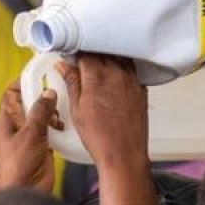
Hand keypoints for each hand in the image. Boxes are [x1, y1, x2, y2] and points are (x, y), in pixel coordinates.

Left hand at [0, 80, 57, 191]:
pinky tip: (66, 128)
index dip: (24, 81)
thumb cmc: (17, 164)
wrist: (23, 190)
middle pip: (32, 101)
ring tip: (62, 113)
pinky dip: (60, 127)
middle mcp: (20, 124)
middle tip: (58, 91)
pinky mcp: (44, 145)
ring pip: (44, 115)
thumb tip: (48, 93)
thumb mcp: (30, 133)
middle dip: (44, 96)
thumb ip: (40, 112)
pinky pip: (53, 130)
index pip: (13, 92)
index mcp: (9, 117)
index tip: (40, 73)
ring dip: (54, 113)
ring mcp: (32, 134)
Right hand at [55, 54, 148, 170]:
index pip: (85, 51)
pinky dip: (122, 67)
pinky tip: (114, 77)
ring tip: (98, 68)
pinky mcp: (141, 88)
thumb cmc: (100, 136)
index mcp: (97, 76)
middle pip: (103, 50)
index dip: (76, 51)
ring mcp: (131, 79)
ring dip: (108, 57)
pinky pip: (131, 69)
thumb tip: (63, 65)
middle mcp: (117, 73)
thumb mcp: (77, 109)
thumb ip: (72, 82)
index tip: (71, 56)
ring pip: (119, 57)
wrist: (124, 153)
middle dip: (91, 52)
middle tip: (82, 62)